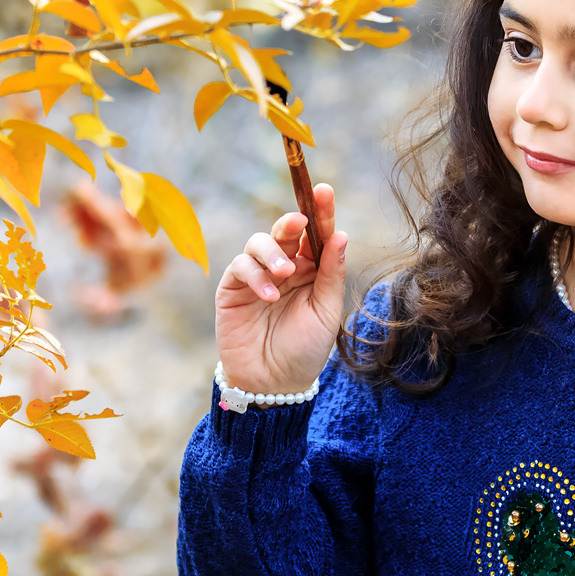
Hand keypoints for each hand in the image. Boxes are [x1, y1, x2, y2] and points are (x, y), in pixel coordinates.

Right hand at [216, 182, 346, 395]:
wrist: (274, 384)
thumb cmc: (305, 350)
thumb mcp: (326, 312)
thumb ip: (331, 273)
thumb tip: (340, 235)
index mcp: (312, 271)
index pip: (317, 236)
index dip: (321, 212)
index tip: (324, 191)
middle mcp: (285, 267)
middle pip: (285, 231)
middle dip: (291, 222)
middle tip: (299, 223)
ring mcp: (257, 276)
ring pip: (259, 242)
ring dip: (272, 253)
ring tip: (285, 274)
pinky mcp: (233, 288)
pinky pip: (241, 266)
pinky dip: (256, 275)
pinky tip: (270, 296)